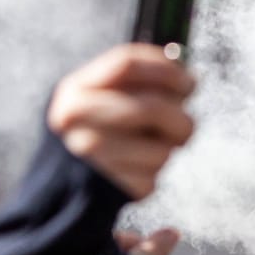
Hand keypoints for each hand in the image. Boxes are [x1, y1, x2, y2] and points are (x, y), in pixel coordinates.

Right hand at [48, 44, 197, 199]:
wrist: (63, 181)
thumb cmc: (95, 130)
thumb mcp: (99, 97)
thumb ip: (137, 81)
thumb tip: (191, 80)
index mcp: (75, 90)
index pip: (127, 65)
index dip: (166, 70)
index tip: (188, 83)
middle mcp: (76, 121)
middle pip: (150, 108)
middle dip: (180, 116)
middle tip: (186, 123)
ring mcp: (90, 156)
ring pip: (161, 149)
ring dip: (167, 149)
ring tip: (152, 147)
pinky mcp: (109, 189)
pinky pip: (153, 177)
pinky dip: (154, 172)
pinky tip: (138, 167)